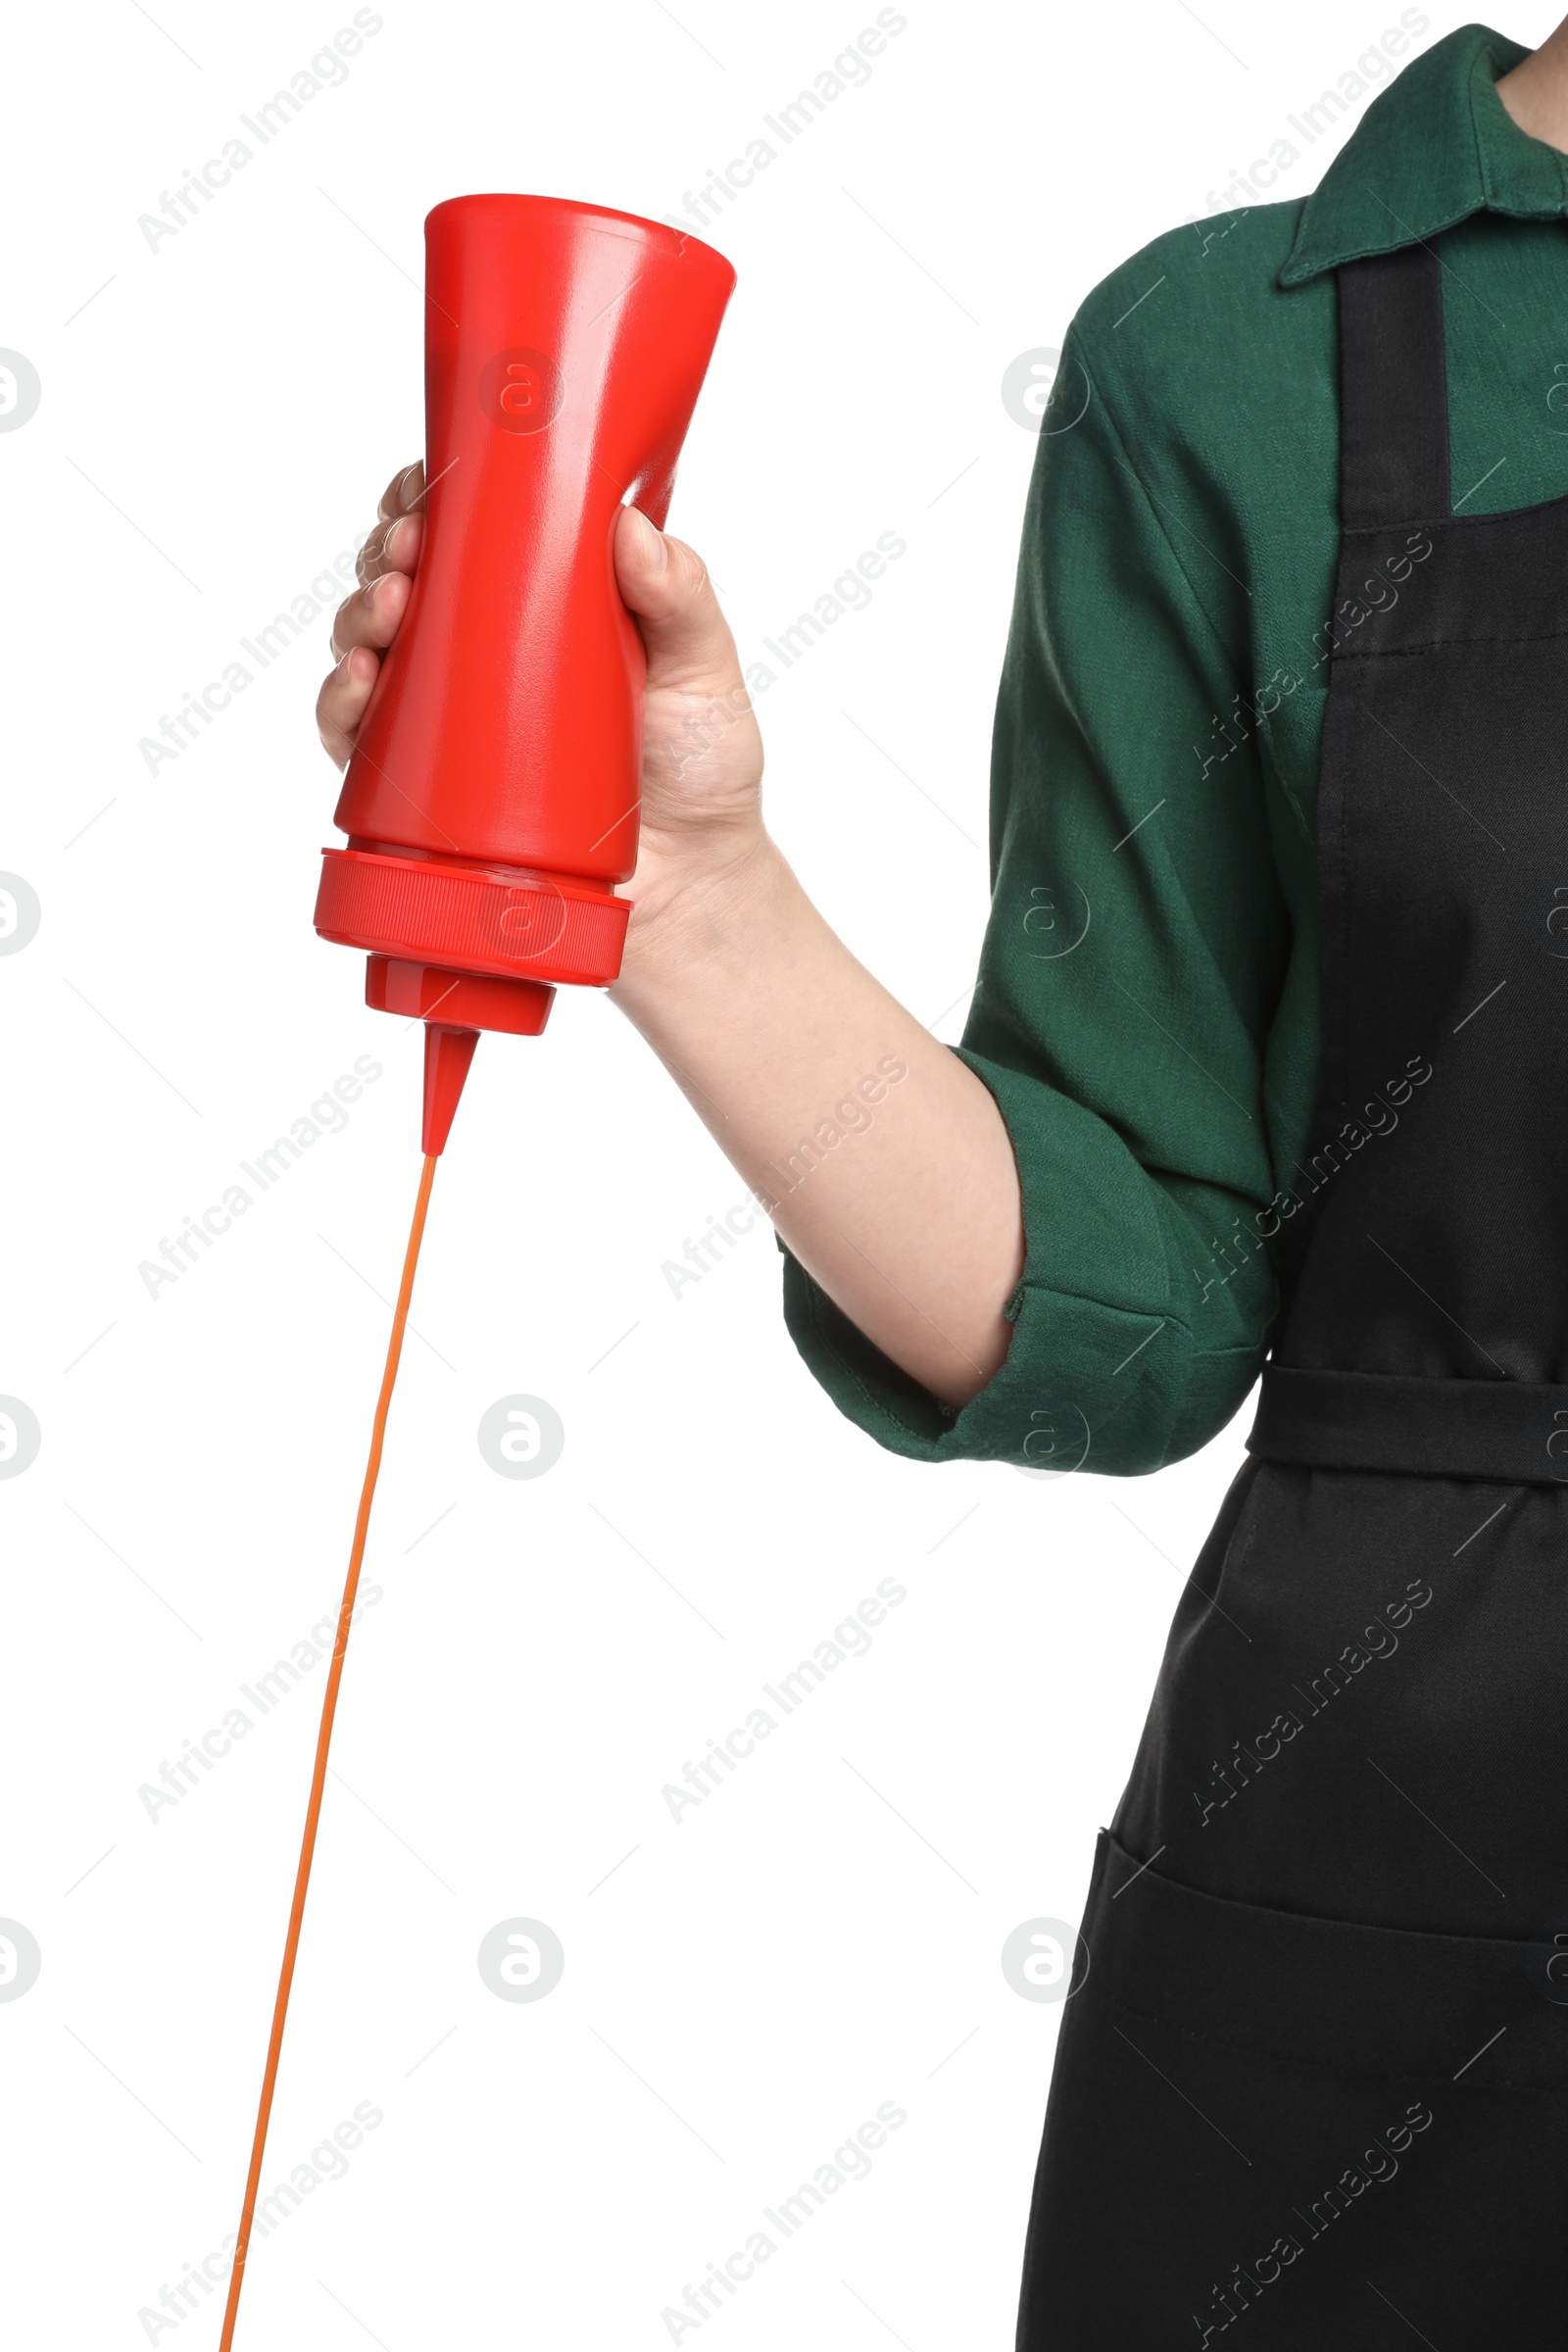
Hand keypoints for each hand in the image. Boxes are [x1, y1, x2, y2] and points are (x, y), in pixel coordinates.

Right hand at [315, 462, 768, 976]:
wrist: (691, 891)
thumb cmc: (702, 777)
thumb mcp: (706, 671)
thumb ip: (681, 597)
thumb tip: (628, 524)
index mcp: (544, 601)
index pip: (471, 528)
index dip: (435, 495)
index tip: (429, 482)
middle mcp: (486, 651)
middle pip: (407, 573)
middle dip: (389, 545)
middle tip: (408, 547)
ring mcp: (451, 719)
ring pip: (371, 644)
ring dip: (358, 613)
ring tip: (389, 610)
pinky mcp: (429, 789)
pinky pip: (359, 739)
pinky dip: (341, 703)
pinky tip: (358, 681)